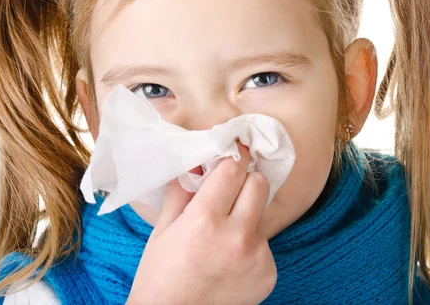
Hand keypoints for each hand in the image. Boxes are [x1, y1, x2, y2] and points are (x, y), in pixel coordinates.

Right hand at [126, 140, 276, 304]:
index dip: (232, 158)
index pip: (233, 169)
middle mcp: (237, 237)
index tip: (232, 153)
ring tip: (225, 234)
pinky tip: (231, 260)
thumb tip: (197, 161)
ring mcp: (257, 256)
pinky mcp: (269, 273)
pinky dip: (251, 244)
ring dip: (248, 214)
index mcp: (205, 221)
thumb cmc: (159, 276)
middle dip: (246, 180)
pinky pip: (265, 243)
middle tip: (231, 189)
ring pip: (263, 214)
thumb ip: (182, 191)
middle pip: (259, 184)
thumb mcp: (163, 229)